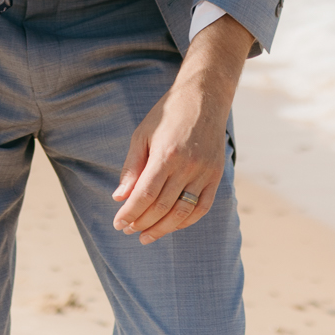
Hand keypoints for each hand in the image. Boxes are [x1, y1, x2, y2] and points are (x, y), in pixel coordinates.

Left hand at [111, 13, 253, 244]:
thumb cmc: (167, 115)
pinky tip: (171, 226)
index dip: (130, 213)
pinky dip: (186, 222)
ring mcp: (205, 173)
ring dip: (162, 229)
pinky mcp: (217, 176)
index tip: (118, 223)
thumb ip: (132, 167)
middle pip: (162, 207)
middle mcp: (188, 167)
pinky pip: (202, 207)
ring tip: (145, 236)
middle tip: (127, 231)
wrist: (204, 98)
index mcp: (166, 155)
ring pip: (182, 213)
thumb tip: (120, 198)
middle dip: (141, 223)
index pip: (145, 195)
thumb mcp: (142, 135)